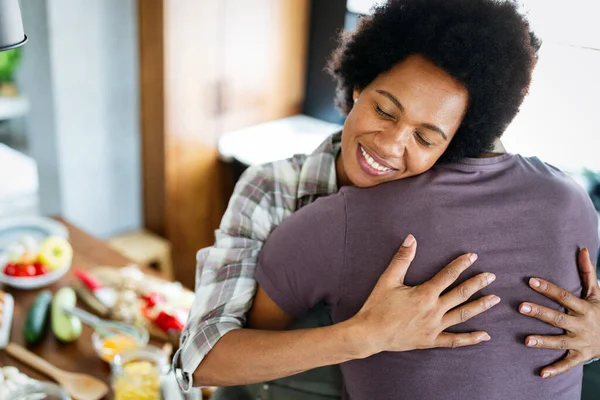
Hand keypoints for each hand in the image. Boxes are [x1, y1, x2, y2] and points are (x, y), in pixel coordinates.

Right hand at [352, 234, 499, 355]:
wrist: (369, 333)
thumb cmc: (377, 306)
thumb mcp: (388, 279)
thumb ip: (402, 259)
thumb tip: (411, 238)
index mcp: (424, 294)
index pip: (448, 275)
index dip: (461, 264)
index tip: (473, 256)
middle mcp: (433, 310)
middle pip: (461, 294)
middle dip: (477, 284)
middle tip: (491, 276)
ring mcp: (434, 327)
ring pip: (462, 315)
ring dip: (480, 306)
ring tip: (495, 299)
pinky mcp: (431, 340)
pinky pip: (454, 340)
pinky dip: (470, 339)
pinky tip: (485, 335)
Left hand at [519, 248, 599, 377]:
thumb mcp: (597, 293)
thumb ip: (587, 272)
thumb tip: (582, 248)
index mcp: (583, 308)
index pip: (563, 296)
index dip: (547, 288)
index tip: (531, 280)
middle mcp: (581, 325)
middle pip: (557, 318)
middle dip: (539, 312)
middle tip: (520, 306)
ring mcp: (580, 342)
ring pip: (559, 342)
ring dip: (543, 342)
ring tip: (526, 340)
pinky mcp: (580, 356)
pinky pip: (567, 364)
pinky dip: (555, 370)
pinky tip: (541, 373)